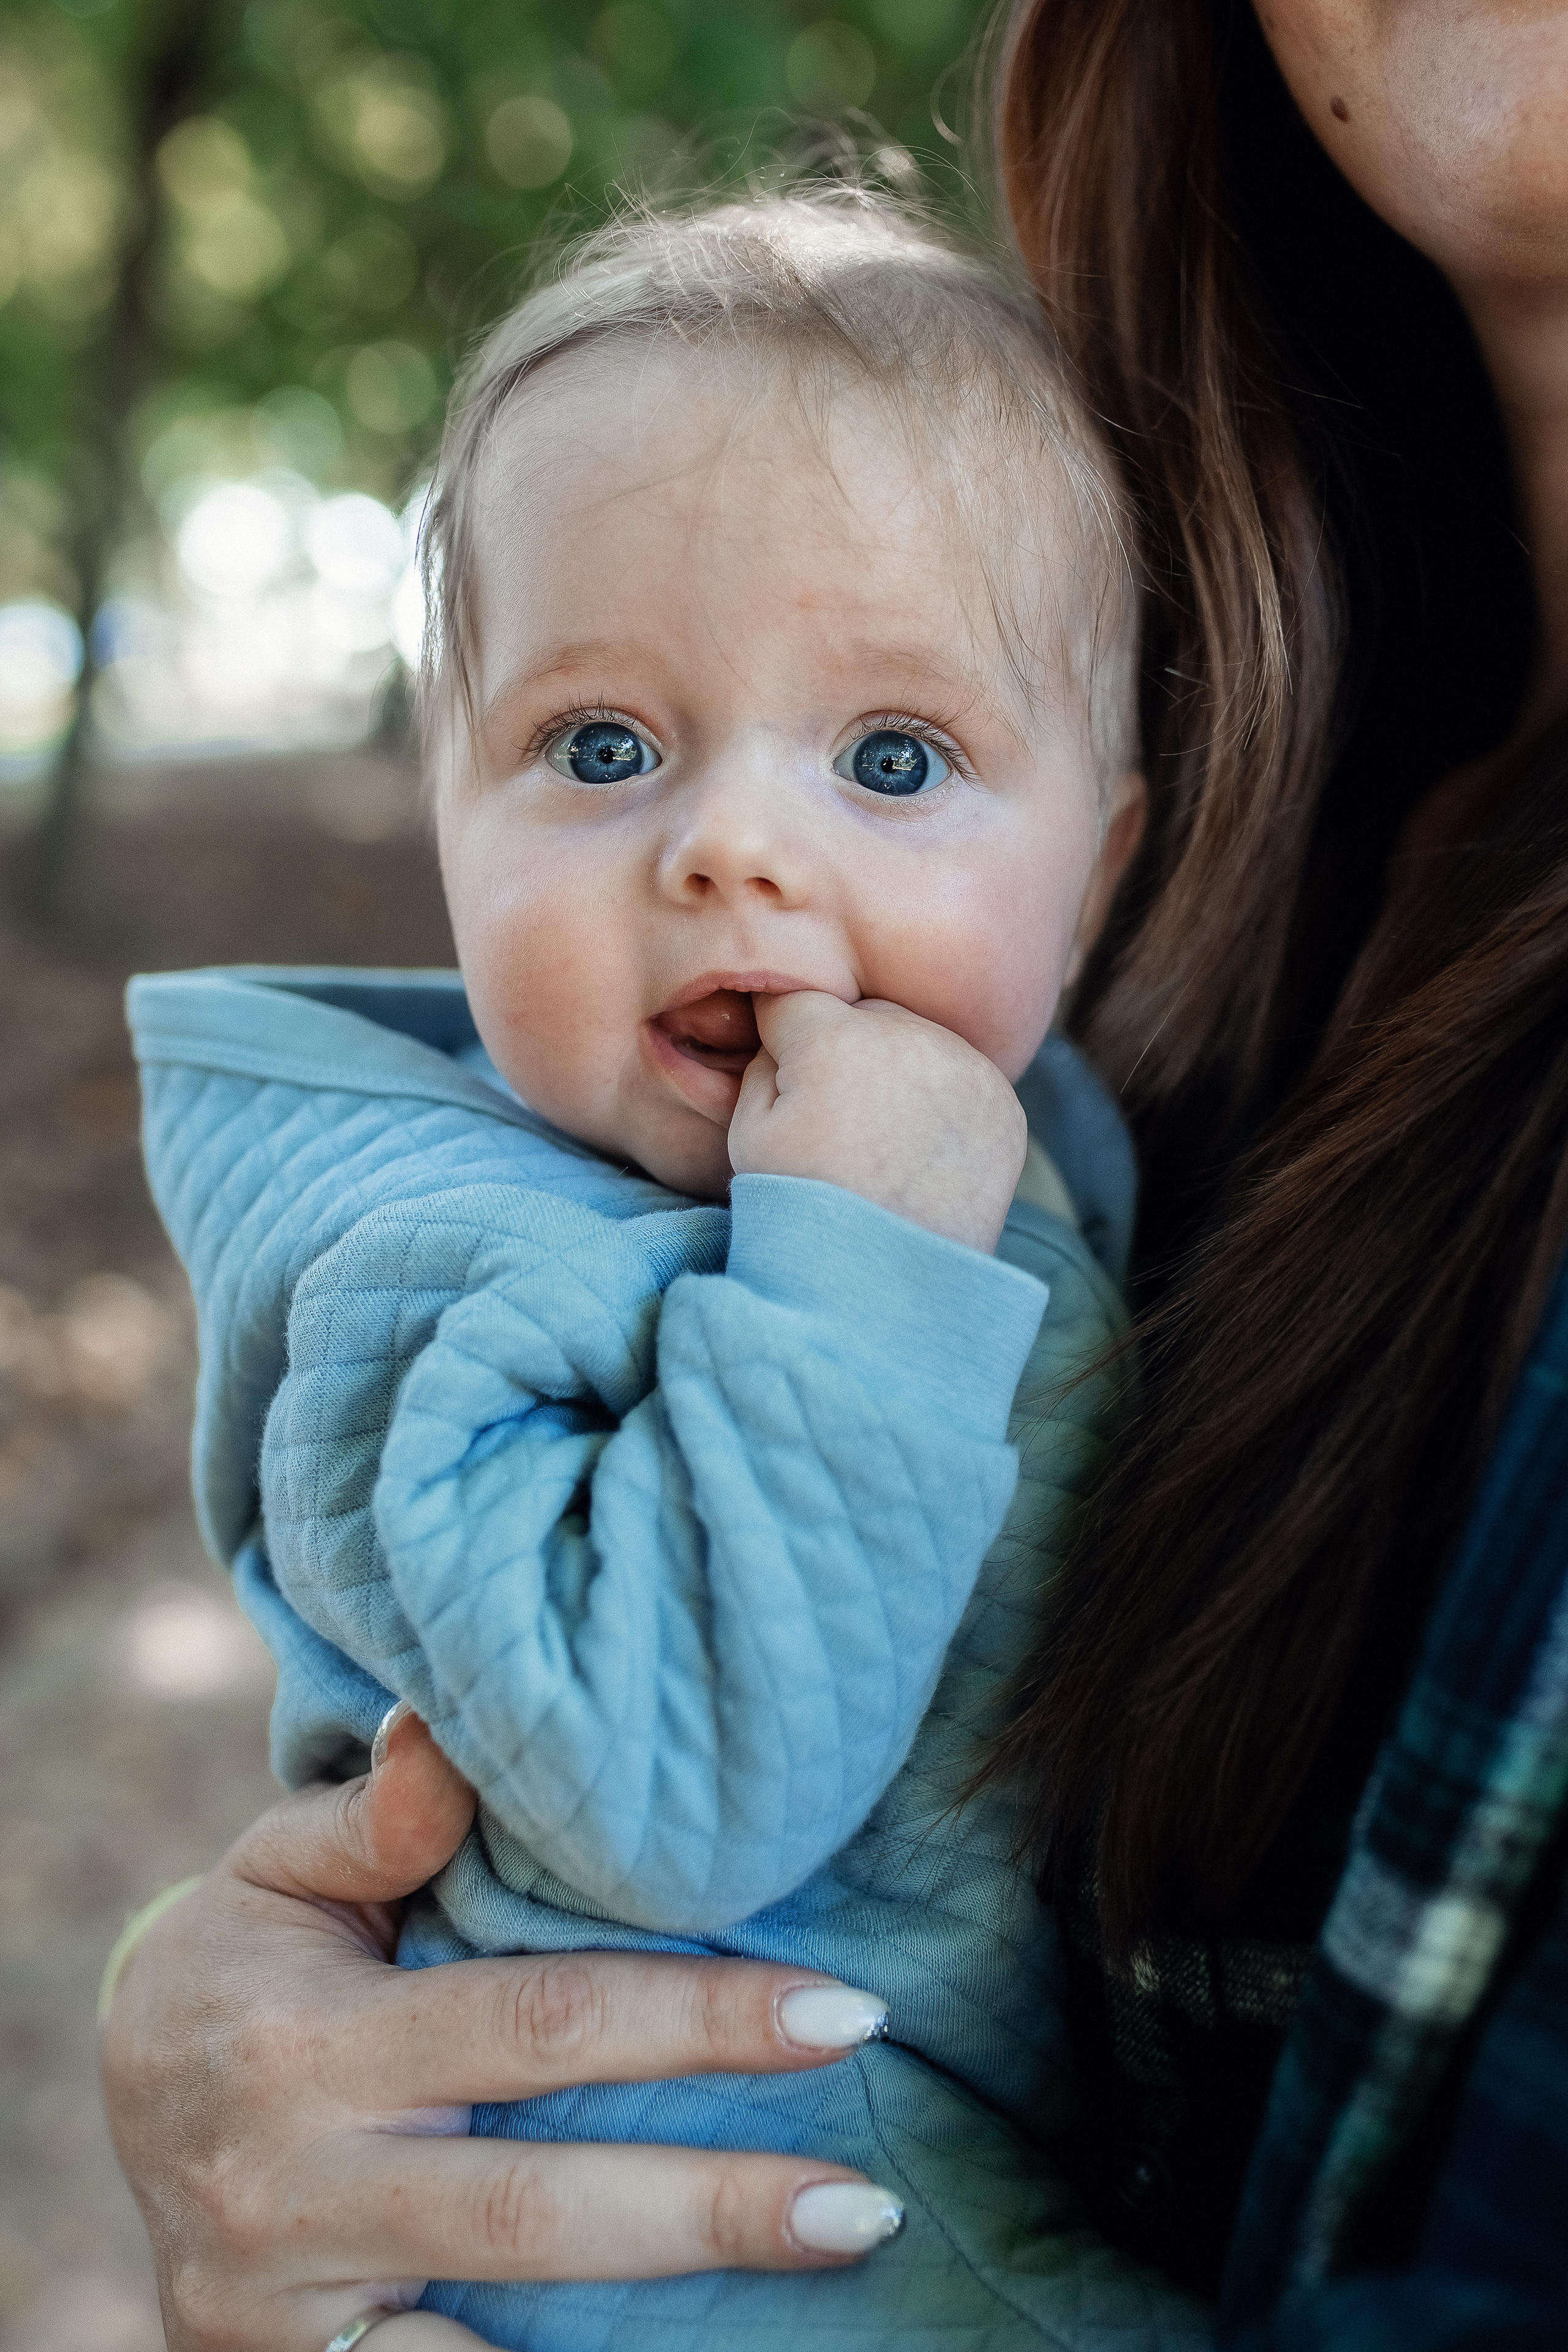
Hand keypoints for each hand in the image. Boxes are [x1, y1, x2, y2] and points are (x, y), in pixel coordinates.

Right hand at [100, 1709, 900, 2351]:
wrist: (120, 2099)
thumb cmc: (247, 1958)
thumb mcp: (281, 1870)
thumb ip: (379, 1819)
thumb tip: (451, 1724)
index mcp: (309, 2040)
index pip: (537, 2025)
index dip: (694, 2019)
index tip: (842, 2013)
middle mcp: (294, 2182)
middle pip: (535, 2206)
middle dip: (714, 2206)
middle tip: (864, 2201)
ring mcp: (288, 2301)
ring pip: (497, 2321)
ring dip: (667, 2312)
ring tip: (813, 2274)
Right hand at [729, 991, 1026, 1253]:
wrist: (881, 1288)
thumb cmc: (801, 1207)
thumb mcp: (750, 1130)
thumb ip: (764, 1061)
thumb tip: (788, 1035)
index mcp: (836, 1037)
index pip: (795, 1001)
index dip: (779, 1040)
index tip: (782, 1079)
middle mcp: (912, 1037)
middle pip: (865, 1016)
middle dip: (844, 1051)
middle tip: (834, 1122)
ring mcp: (968, 1070)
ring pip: (918, 1043)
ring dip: (898, 1072)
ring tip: (881, 1142)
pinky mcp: (1005, 1106)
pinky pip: (962, 1079)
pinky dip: (942, 1104)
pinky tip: (919, 1152)